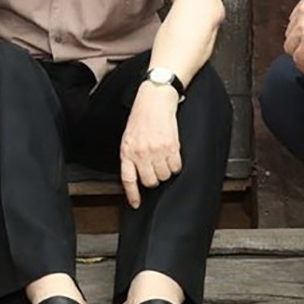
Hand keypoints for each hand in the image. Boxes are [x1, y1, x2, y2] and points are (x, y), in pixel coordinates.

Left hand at [119, 84, 182, 208]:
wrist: (155, 98)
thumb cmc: (142, 115)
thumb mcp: (129, 136)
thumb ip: (131, 154)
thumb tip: (137, 173)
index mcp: (127, 150)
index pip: (128, 179)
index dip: (132, 194)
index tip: (136, 204)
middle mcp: (140, 152)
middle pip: (150, 182)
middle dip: (154, 178)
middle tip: (155, 168)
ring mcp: (155, 150)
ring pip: (164, 176)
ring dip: (166, 170)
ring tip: (164, 157)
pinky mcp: (170, 146)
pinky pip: (176, 167)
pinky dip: (176, 164)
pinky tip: (172, 154)